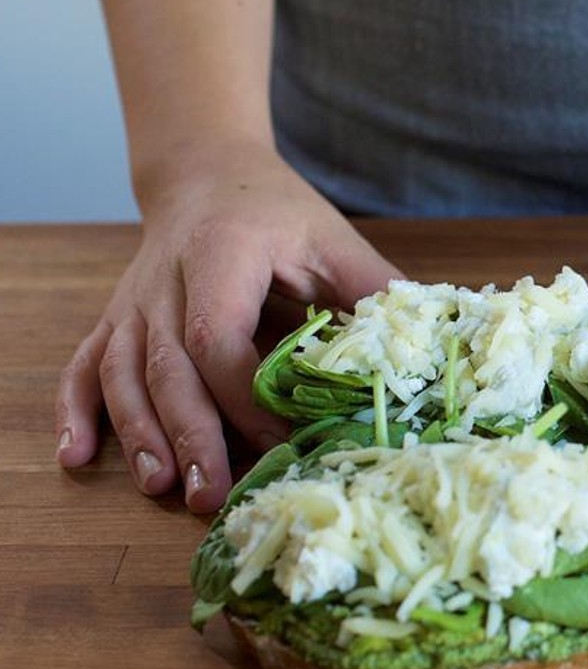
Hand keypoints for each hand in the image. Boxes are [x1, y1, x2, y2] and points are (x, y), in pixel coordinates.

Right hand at [55, 142, 400, 511]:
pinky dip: (77, 412)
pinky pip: (83, 366)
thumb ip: (376, 292)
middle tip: (214, 494)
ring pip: (122, 374)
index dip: (246, 394)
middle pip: (167, 366)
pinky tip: (75, 458)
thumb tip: (431, 350)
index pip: (217, 335)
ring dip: (141, 434)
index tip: (284, 436)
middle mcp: (165, 280)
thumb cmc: (280, 214)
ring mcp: (133, 302)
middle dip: (190, 433)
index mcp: (222, 254)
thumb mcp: (334, 240)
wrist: (210, 174)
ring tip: (164, 487)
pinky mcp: (116, 320)